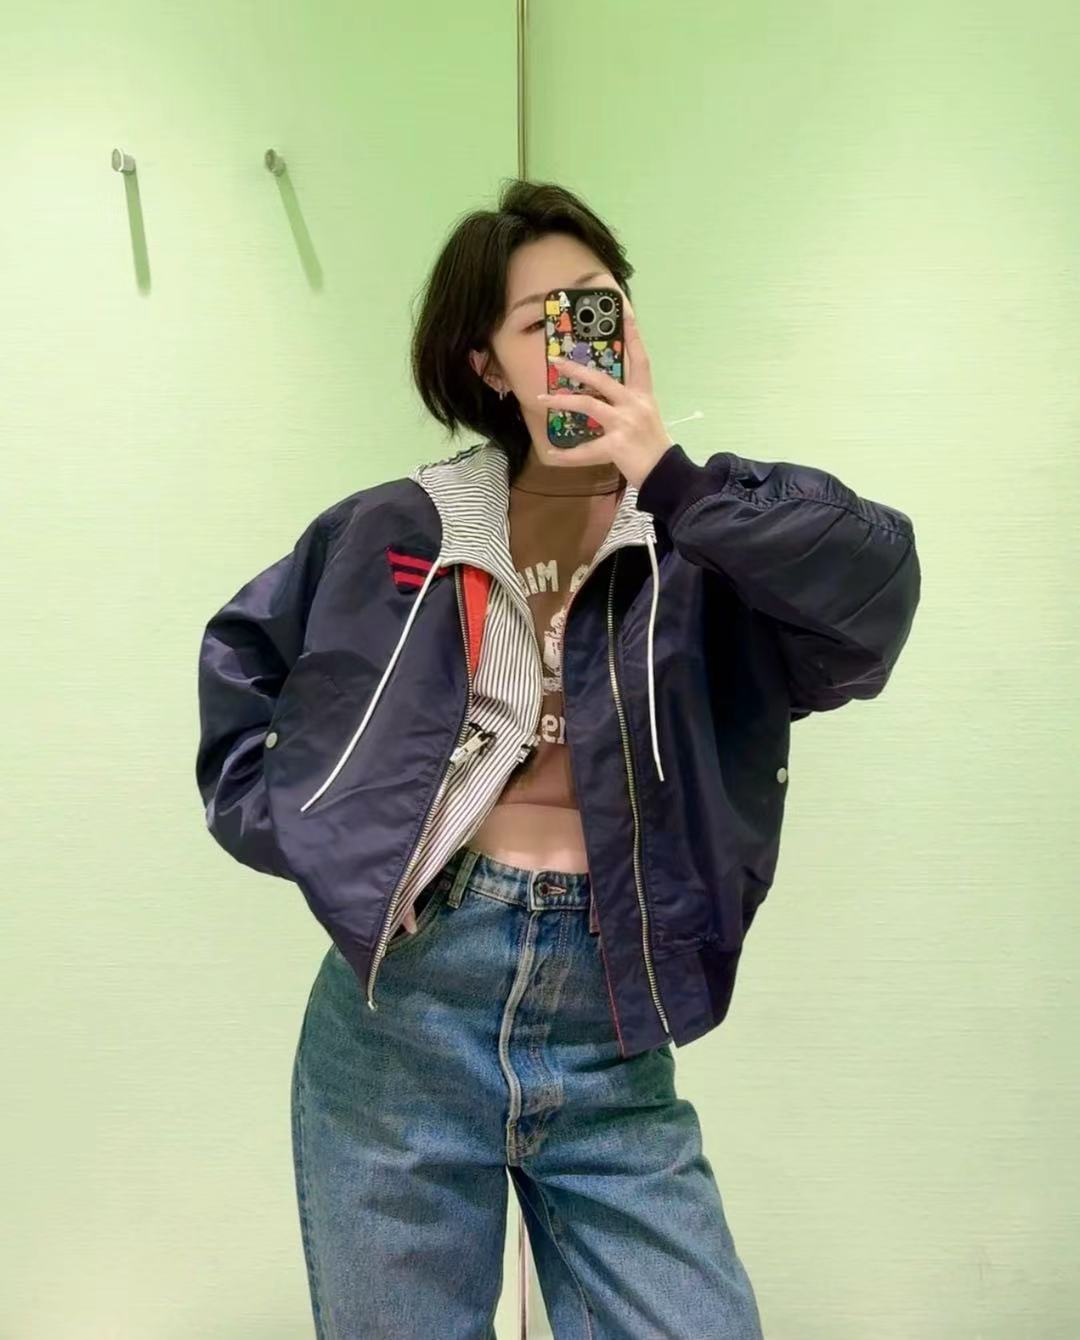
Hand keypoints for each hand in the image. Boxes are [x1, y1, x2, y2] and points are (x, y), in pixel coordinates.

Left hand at [535, 300, 675, 489]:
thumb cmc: (654, 447)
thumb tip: (602, 397)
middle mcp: (634, 404)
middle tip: (556, 361)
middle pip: (602, 379)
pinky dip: (568, 454)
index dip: (634, 337)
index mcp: (643, 396)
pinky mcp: (616, 444)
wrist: (666, 473)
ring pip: (588, 405)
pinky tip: (553, 453)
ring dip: (562, 402)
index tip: (626, 314)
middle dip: (577, 369)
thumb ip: (628, 404)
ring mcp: (625, 423)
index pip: (640, 360)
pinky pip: (586, 449)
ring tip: (542, 400)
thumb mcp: (646, 417)